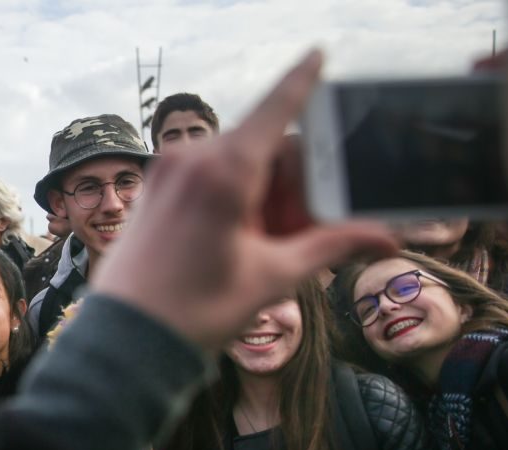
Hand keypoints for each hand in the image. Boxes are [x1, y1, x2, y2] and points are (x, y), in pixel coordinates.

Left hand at [92, 49, 395, 353]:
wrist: (124, 339)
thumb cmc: (192, 312)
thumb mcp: (272, 277)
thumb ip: (331, 246)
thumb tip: (382, 236)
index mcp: (225, 171)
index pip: (278, 107)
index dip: (303, 79)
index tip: (318, 52)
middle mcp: (191, 159)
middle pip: (263, 145)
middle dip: (291, 182)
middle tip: (299, 230)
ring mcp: (166, 171)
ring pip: (235, 162)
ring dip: (261, 193)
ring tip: (261, 247)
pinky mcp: (153, 187)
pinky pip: (205, 175)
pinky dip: (231, 196)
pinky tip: (233, 241)